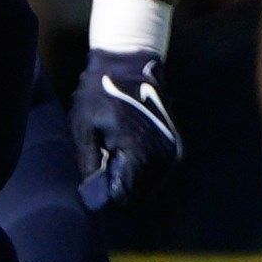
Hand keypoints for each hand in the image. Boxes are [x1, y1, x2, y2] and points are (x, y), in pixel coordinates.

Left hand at [72, 48, 182, 214]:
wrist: (130, 63)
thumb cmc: (101, 93)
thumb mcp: (85, 127)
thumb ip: (89, 164)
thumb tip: (94, 197)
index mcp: (138, 154)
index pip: (124, 198)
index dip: (106, 196)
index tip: (96, 183)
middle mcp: (162, 157)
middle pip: (140, 196)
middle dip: (121, 188)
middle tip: (104, 167)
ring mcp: (173, 152)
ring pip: (152, 187)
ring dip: (133, 181)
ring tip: (117, 157)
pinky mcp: (177, 146)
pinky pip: (160, 173)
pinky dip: (145, 171)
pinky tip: (131, 153)